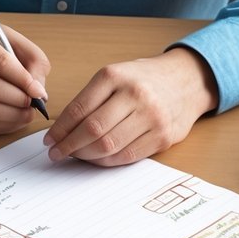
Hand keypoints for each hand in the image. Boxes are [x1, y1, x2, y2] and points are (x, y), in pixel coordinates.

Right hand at [0, 12, 50, 135]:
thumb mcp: (15, 41)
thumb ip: (33, 62)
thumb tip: (38, 92)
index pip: (0, 62)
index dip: (23, 80)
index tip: (38, 91)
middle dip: (18, 101)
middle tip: (32, 104)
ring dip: (11, 117)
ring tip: (25, 113)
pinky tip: (10, 118)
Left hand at [43, 48, 218, 165]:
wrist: (188, 79)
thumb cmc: (144, 79)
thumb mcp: (115, 76)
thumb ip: (90, 99)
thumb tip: (62, 129)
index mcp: (115, 77)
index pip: (79, 109)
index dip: (60, 129)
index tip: (49, 139)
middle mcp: (135, 95)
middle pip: (92, 130)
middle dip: (68, 146)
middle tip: (56, 153)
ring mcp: (151, 117)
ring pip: (108, 146)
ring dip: (85, 156)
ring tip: (75, 156)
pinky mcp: (163, 137)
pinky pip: (127, 156)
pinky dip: (106, 161)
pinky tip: (97, 158)